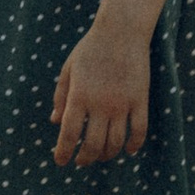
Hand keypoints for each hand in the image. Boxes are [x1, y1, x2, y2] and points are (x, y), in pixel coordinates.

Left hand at [54, 16, 150, 166]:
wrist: (120, 32)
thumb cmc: (90, 50)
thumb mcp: (68, 70)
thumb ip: (61, 97)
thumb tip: (54, 121)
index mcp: (78, 96)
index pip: (69, 134)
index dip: (63, 151)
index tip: (60, 161)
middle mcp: (100, 104)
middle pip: (93, 144)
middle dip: (85, 158)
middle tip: (81, 162)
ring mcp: (122, 104)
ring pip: (116, 142)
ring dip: (107, 154)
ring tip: (100, 156)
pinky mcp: (140, 101)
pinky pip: (139, 131)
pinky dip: (133, 145)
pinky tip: (128, 150)